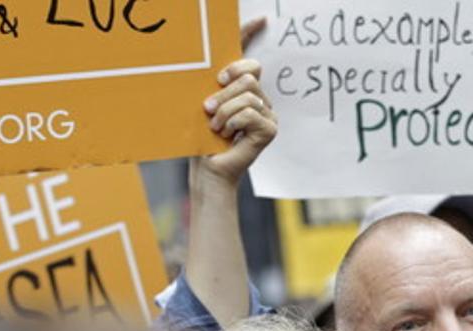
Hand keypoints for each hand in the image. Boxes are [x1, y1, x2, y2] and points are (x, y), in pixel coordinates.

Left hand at [196, 18, 276, 184]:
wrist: (208, 168)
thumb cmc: (203, 139)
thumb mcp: (205, 105)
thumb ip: (214, 86)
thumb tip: (215, 70)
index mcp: (242, 90)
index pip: (250, 61)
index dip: (253, 36)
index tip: (260, 20)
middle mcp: (259, 99)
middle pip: (249, 77)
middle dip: (224, 91)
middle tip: (208, 109)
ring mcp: (268, 114)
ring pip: (248, 96)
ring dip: (225, 112)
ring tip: (215, 127)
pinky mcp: (270, 129)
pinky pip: (251, 113)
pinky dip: (234, 123)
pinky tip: (228, 135)